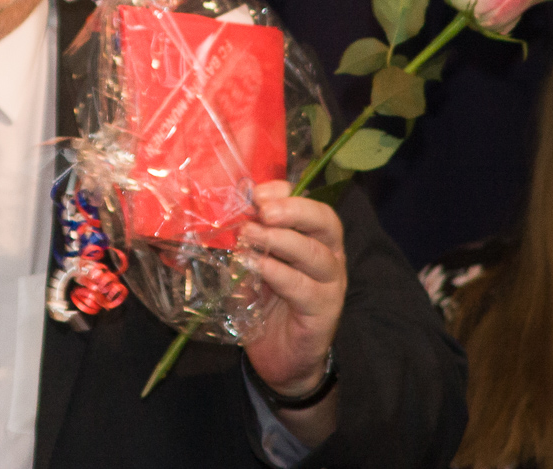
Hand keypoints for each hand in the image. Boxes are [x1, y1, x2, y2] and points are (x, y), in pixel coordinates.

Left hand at [241, 180, 346, 396]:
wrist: (281, 360)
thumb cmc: (268, 305)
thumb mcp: (255, 266)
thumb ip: (248, 243)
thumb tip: (222, 217)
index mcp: (316, 239)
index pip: (310, 204)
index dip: (285, 193)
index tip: (256, 193)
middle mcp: (330, 257)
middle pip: (325, 221)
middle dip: (293, 209)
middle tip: (263, 210)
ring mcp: (330, 285)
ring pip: (315, 253)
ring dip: (281, 240)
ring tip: (249, 236)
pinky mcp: (323, 312)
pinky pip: (304, 287)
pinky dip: (278, 273)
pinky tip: (256, 267)